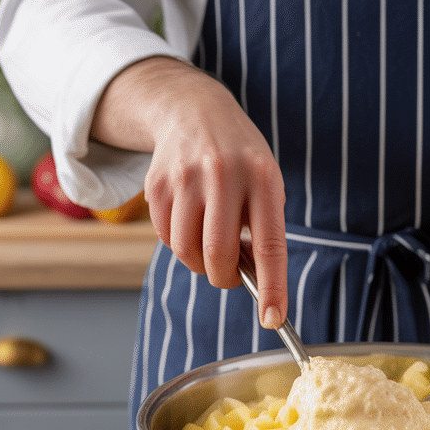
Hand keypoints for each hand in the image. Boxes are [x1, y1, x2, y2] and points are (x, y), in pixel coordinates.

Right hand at [92, 56, 288, 328]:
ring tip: (211, 240)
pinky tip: (191, 220)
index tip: (273, 319)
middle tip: (231, 274)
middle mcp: (223, 174)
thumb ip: (263, 229)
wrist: (194, 111)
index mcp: (263, 177)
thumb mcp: (266, 182)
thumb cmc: (241, 160)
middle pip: (218, 255)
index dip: (272, 287)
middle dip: (225, 277)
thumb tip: (252, 281)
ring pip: (187, 251)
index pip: (269, 245)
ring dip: (200, 262)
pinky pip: (166, 237)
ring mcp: (185, 178)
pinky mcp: (156, 184)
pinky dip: (180, 242)